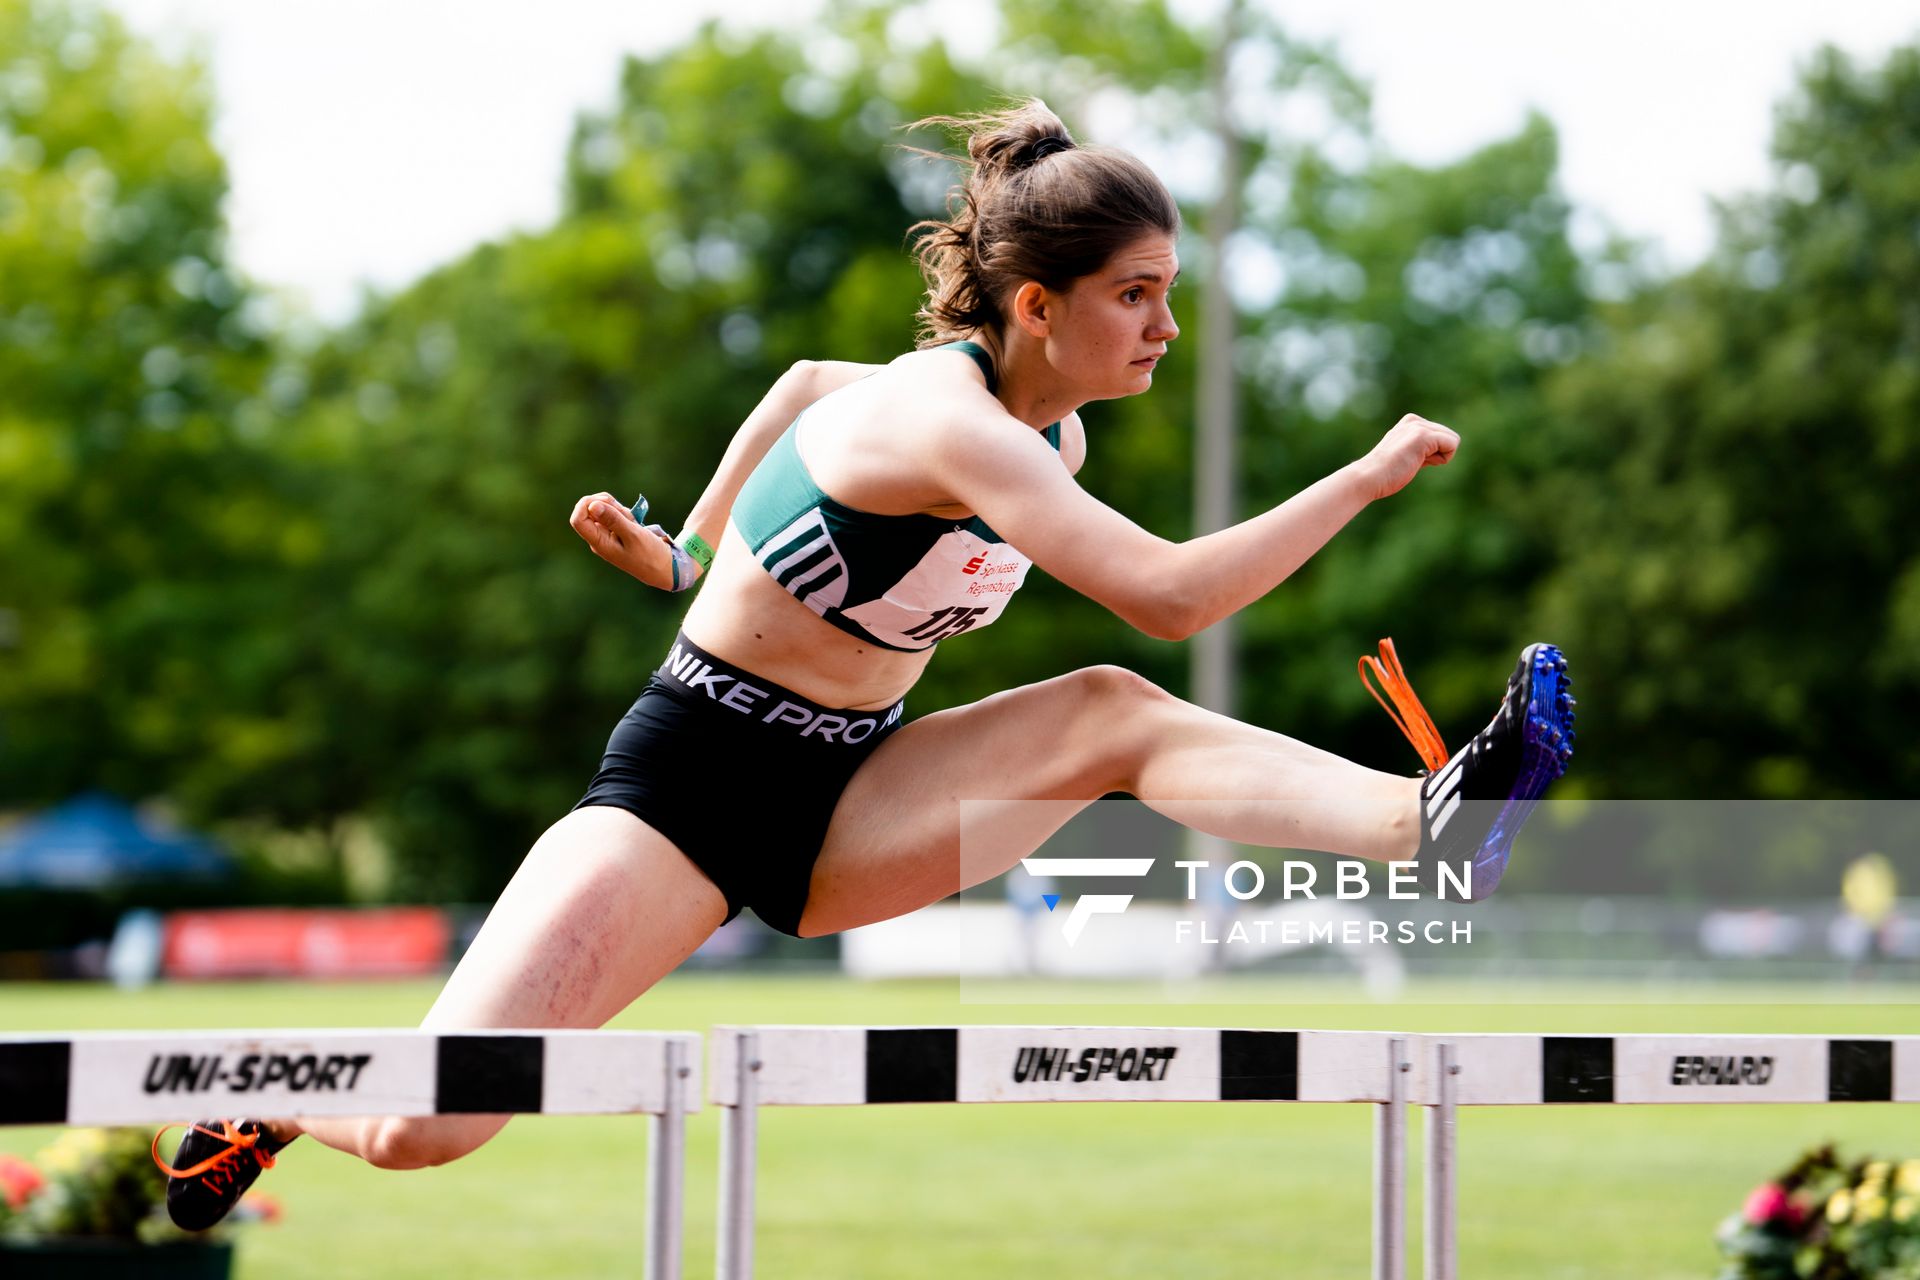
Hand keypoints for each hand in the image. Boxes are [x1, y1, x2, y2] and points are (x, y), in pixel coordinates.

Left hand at [568, 491, 689, 589]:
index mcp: (599, 543)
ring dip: (619, 510)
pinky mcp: (614, 532)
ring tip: (634, 523)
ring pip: (604, 509)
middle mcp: (598, 538)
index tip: (606, 502)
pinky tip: (634, 524)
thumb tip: (592, 505)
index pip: (578, 519)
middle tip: (628, 516)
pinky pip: (613, 514)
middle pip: (591, 510)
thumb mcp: (633, 534)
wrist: (664, 567)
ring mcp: (606, 535)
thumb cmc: (650, 554)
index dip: (587, 504)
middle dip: (609, 505)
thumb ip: (613, 519)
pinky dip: (623, 514)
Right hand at [1353, 414, 1458, 500]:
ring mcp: (1418, 426)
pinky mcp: (1423, 435)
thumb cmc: (1385, 474)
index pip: (1441, 437)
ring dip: (1438, 457)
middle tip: (1412, 462)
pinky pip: (1452, 445)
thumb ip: (1422, 450)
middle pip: (1449, 438)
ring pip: (1452, 441)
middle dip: (1437, 455)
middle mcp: (1415, 421)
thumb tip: (1438, 453)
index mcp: (1410, 422)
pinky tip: (1418, 461)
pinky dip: (1441, 459)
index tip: (1410, 460)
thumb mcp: (1406, 455)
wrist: (1369, 477)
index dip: (1432, 455)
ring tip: (1413, 461)